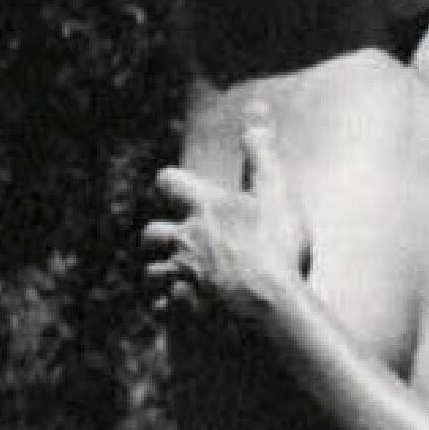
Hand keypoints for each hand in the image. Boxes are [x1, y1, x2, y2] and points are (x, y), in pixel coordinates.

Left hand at [145, 110, 313, 330]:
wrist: (270, 302)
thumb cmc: (276, 246)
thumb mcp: (277, 193)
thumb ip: (262, 157)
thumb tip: (254, 121)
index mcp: (203, 208)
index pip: (168, 182)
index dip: (171, 182)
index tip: (176, 185)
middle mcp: (185, 239)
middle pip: (151, 232)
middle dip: (157, 233)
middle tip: (170, 236)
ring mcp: (183, 274)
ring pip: (153, 271)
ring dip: (159, 270)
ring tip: (172, 273)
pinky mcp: (186, 305)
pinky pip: (167, 305)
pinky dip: (170, 305)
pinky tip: (178, 308)